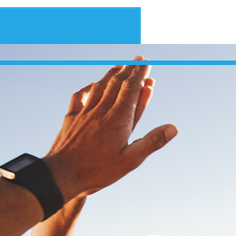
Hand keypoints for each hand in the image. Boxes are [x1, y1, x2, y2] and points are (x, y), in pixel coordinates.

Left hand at [43, 56, 176, 200]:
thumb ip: (152, 142)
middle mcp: (101, 111)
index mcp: (118, 120)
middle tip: (138, 60)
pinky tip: (91, 85)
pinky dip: (88, 88)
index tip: (147, 65)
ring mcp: (85, 113)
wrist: (62, 174)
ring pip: (100, 87)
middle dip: (129, 70)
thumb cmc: (97, 170)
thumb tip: (173, 128)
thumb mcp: (130, 160)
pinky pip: (80, 97)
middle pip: (117, 84)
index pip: (132, 89)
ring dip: (111, 74)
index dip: (140, 75)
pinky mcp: (71, 119)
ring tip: (119, 66)